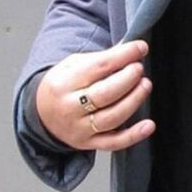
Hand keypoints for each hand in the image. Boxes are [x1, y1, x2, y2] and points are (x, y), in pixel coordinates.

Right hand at [36, 40, 154, 151]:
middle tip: (139, 69)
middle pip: (105, 94)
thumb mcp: (73, 65)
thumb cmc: (63, 85)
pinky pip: (114, 143)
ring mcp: (80, 128)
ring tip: (145, 85)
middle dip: (128, 79)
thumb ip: (101, 58)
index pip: (98, 67)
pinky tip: (149, 125)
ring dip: (134, 100)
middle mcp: (70, 108)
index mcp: (64, 83)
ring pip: (113, 117)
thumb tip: (131, 48)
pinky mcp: (89, 143)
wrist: (42, 114)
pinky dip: (134, 135)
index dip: (123, 55)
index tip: (140, 48)